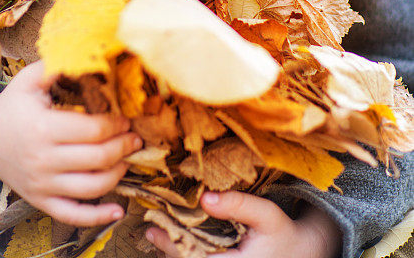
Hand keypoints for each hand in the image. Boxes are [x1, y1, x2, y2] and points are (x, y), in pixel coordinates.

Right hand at [0, 60, 142, 225]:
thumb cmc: (13, 103)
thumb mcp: (30, 79)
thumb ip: (57, 66)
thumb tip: (88, 51)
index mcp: (43, 128)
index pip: (92, 130)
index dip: (115, 124)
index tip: (126, 118)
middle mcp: (43, 159)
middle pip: (97, 159)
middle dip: (123, 147)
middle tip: (135, 137)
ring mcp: (41, 184)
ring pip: (91, 188)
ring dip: (118, 175)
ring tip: (128, 160)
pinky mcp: (40, 200)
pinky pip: (72, 216)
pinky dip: (97, 217)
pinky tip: (117, 211)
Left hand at [146, 191, 341, 257]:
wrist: (300, 254)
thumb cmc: (282, 234)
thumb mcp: (267, 215)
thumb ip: (239, 205)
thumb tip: (206, 198)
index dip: (172, 249)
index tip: (154, 230)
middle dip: (168, 250)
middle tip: (150, 230)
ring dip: (174, 253)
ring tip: (156, 234)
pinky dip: (185, 254)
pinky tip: (173, 242)